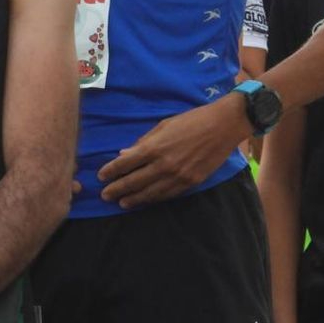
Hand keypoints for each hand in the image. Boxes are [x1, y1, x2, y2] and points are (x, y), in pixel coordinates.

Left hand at [97, 95, 249, 207]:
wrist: (223, 126)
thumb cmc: (192, 120)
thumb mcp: (164, 125)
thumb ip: (144, 142)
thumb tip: (124, 154)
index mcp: (155, 147)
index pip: (126, 163)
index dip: (111, 171)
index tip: (101, 176)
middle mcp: (163, 165)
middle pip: (134, 181)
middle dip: (117, 189)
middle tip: (104, 195)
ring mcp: (177, 176)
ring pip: (149, 193)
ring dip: (133, 199)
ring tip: (121, 203)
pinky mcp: (190, 183)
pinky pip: (167, 195)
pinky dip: (153, 199)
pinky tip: (145, 200)